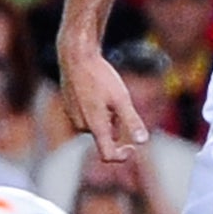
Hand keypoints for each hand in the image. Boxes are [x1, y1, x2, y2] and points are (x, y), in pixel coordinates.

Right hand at [60, 42, 148, 162]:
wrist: (76, 57)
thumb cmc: (100, 77)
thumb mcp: (122, 99)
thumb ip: (132, 121)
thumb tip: (143, 142)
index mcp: (95, 126)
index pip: (107, 155)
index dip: (122, 156)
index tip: (132, 148)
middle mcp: (81, 125)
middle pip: (106, 136)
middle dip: (117, 124)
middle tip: (119, 100)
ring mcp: (73, 117)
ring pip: (98, 125)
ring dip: (108, 116)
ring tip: (106, 92)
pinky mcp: (69, 108)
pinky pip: (89, 116)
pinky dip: (98, 109)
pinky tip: (97, 90)